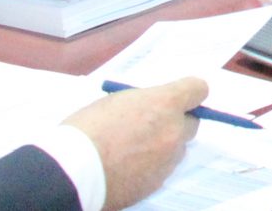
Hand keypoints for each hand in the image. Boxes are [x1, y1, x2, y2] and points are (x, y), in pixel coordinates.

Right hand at [64, 77, 203, 210]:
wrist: (73, 171)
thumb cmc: (88, 129)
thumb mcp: (117, 101)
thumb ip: (144, 103)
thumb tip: (153, 108)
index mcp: (165, 104)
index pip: (198, 89)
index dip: (188, 93)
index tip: (178, 98)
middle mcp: (174, 131)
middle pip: (190, 123)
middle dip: (175, 122)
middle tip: (150, 126)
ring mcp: (167, 160)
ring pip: (177, 149)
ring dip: (163, 146)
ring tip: (133, 150)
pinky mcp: (156, 183)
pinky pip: (162, 169)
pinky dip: (151, 167)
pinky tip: (127, 167)